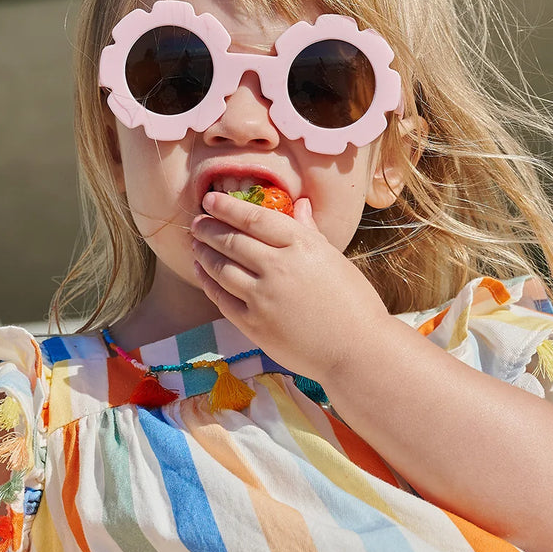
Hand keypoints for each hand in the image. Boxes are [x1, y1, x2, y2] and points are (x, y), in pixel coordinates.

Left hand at [190, 191, 391, 380]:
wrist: (357, 351)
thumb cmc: (353, 302)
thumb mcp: (334, 259)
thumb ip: (309, 231)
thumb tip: (299, 205)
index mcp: (302, 246)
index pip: (255, 218)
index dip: (228, 207)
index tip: (211, 200)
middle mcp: (278, 268)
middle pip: (232, 241)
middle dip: (209, 228)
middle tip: (197, 222)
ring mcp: (263, 298)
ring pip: (221, 268)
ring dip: (203, 252)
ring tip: (196, 243)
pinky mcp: (254, 325)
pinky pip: (221, 298)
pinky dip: (207, 281)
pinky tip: (201, 271)